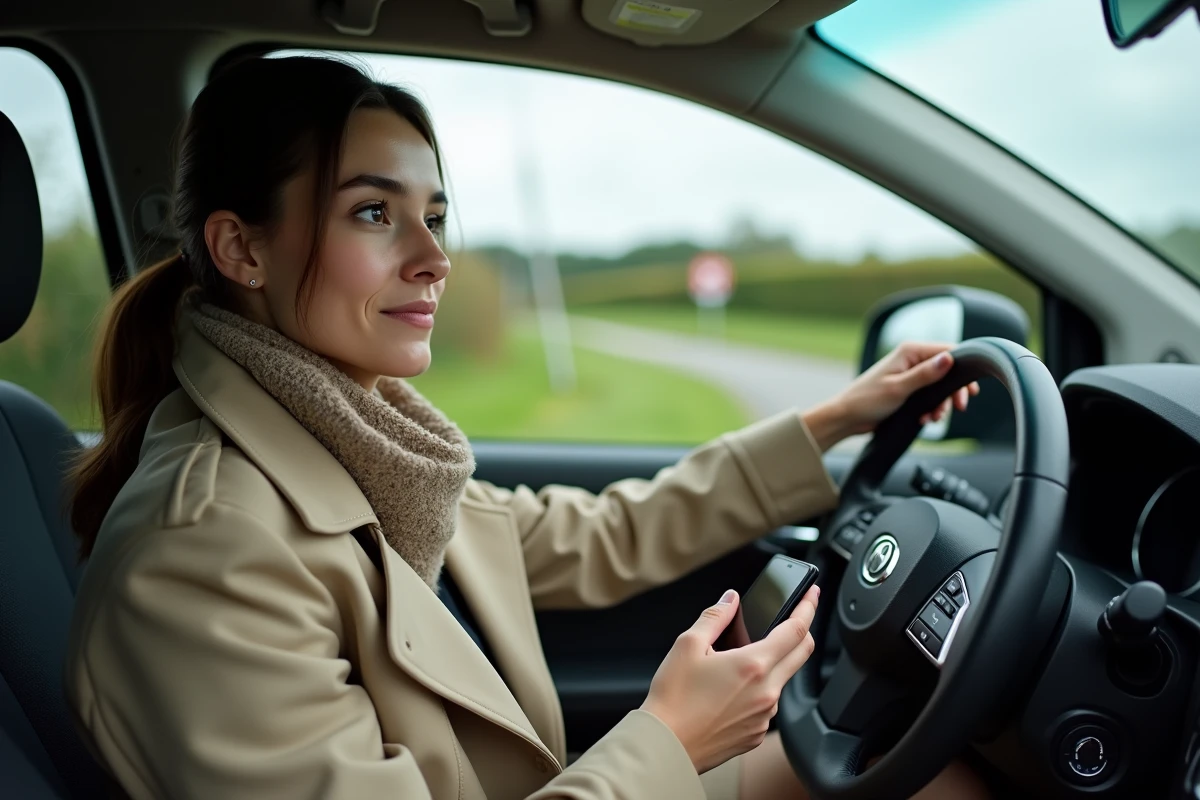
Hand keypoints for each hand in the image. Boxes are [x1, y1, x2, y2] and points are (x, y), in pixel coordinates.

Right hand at [640, 586, 819, 773]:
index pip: (796, 630)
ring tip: (742, 659)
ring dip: (775, 662)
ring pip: (783, 679)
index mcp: (753, 665)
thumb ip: (714, 617)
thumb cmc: (673, 699)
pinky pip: (768, 704)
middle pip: (802, 654)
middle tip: (795, 617)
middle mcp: (767, 692)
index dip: (807, 607)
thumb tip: (730, 600)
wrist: (666, 746)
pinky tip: (733, 688)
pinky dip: (760, 689)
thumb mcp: (688, 645)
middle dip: (803, 630)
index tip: (812, 594)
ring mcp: (764, 716)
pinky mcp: (757, 734)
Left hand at [804, 342, 980, 450]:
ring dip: (941, 404)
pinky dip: (931, 408)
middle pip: (948, 370)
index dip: (963, 369)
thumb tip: (949, 359)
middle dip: (953, 392)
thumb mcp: (898, 388)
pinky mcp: (909, 388)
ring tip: (932, 418)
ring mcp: (911, 373)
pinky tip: (925, 419)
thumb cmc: (867, 400)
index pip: (948, 350)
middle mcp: (912, 358)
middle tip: (958, 408)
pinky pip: (930, 396)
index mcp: (910, 351)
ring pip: (940, 386)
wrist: (848, 417)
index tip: (970, 390)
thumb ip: (925, 374)